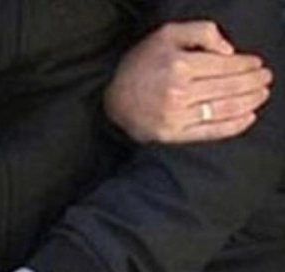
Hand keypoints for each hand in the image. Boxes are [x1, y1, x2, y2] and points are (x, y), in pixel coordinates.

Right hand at [105, 21, 272, 143]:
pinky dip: (233, 126)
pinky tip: (247, 117)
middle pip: (228, 87)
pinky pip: (210, 131)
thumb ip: (201, 32)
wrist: (111, 98)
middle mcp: (178, 92)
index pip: (224, 65)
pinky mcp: (172, 135)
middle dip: (253, 82)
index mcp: (179, 65)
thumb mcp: (166, 35)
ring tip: (261, 95)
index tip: (256, 64)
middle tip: (265, 79)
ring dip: (249, 101)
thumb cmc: (139, 65)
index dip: (246, 64)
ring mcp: (175, 116)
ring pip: (223, 108)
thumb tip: (228, 51)